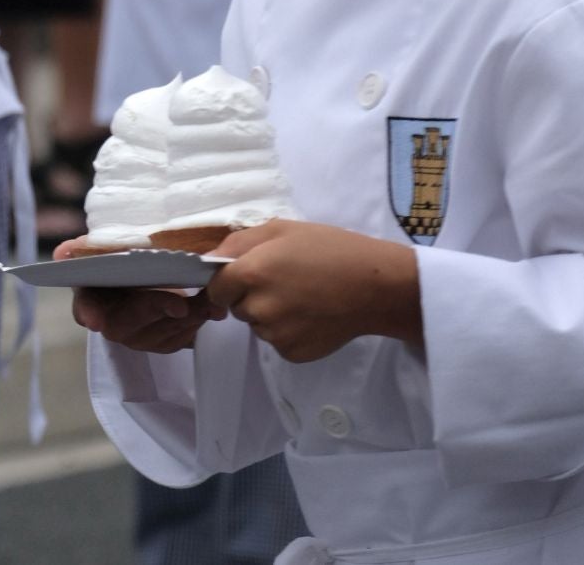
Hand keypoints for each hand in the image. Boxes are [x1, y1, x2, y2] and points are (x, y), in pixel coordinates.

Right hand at [58, 236, 225, 352]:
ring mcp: (136, 337)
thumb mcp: (107, 248)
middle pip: (126, 324)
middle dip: (154, 311)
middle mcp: (109, 323)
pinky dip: (196, 324)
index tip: (95, 320)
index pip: (83, 307)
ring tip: (207, 300)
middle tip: (180, 304)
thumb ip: (86, 249)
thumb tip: (62, 254)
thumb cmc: (126, 258)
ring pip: (158, 334)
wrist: (153, 271)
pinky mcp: (161, 344)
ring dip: (185, 318)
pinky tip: (209, 309)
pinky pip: (178, 340)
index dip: (89, 313)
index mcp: (90, 295)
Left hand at [205, 220, 422, 362]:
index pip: (214, 288)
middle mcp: (258, 308)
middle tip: (283, 282)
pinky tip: (311, 316)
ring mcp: (275, 335)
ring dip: (269, 314)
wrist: (376, 287)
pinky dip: (288, 331)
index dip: (226, 282)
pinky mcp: (292, 353)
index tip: (244, 276)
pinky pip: (277, 341)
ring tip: (302, 298)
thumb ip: (236, 244)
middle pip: (236, 307)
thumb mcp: (280, 230)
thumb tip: (207, 262)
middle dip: (250, 296)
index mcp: (250, 274)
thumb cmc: (329, 250)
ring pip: (257, 325)